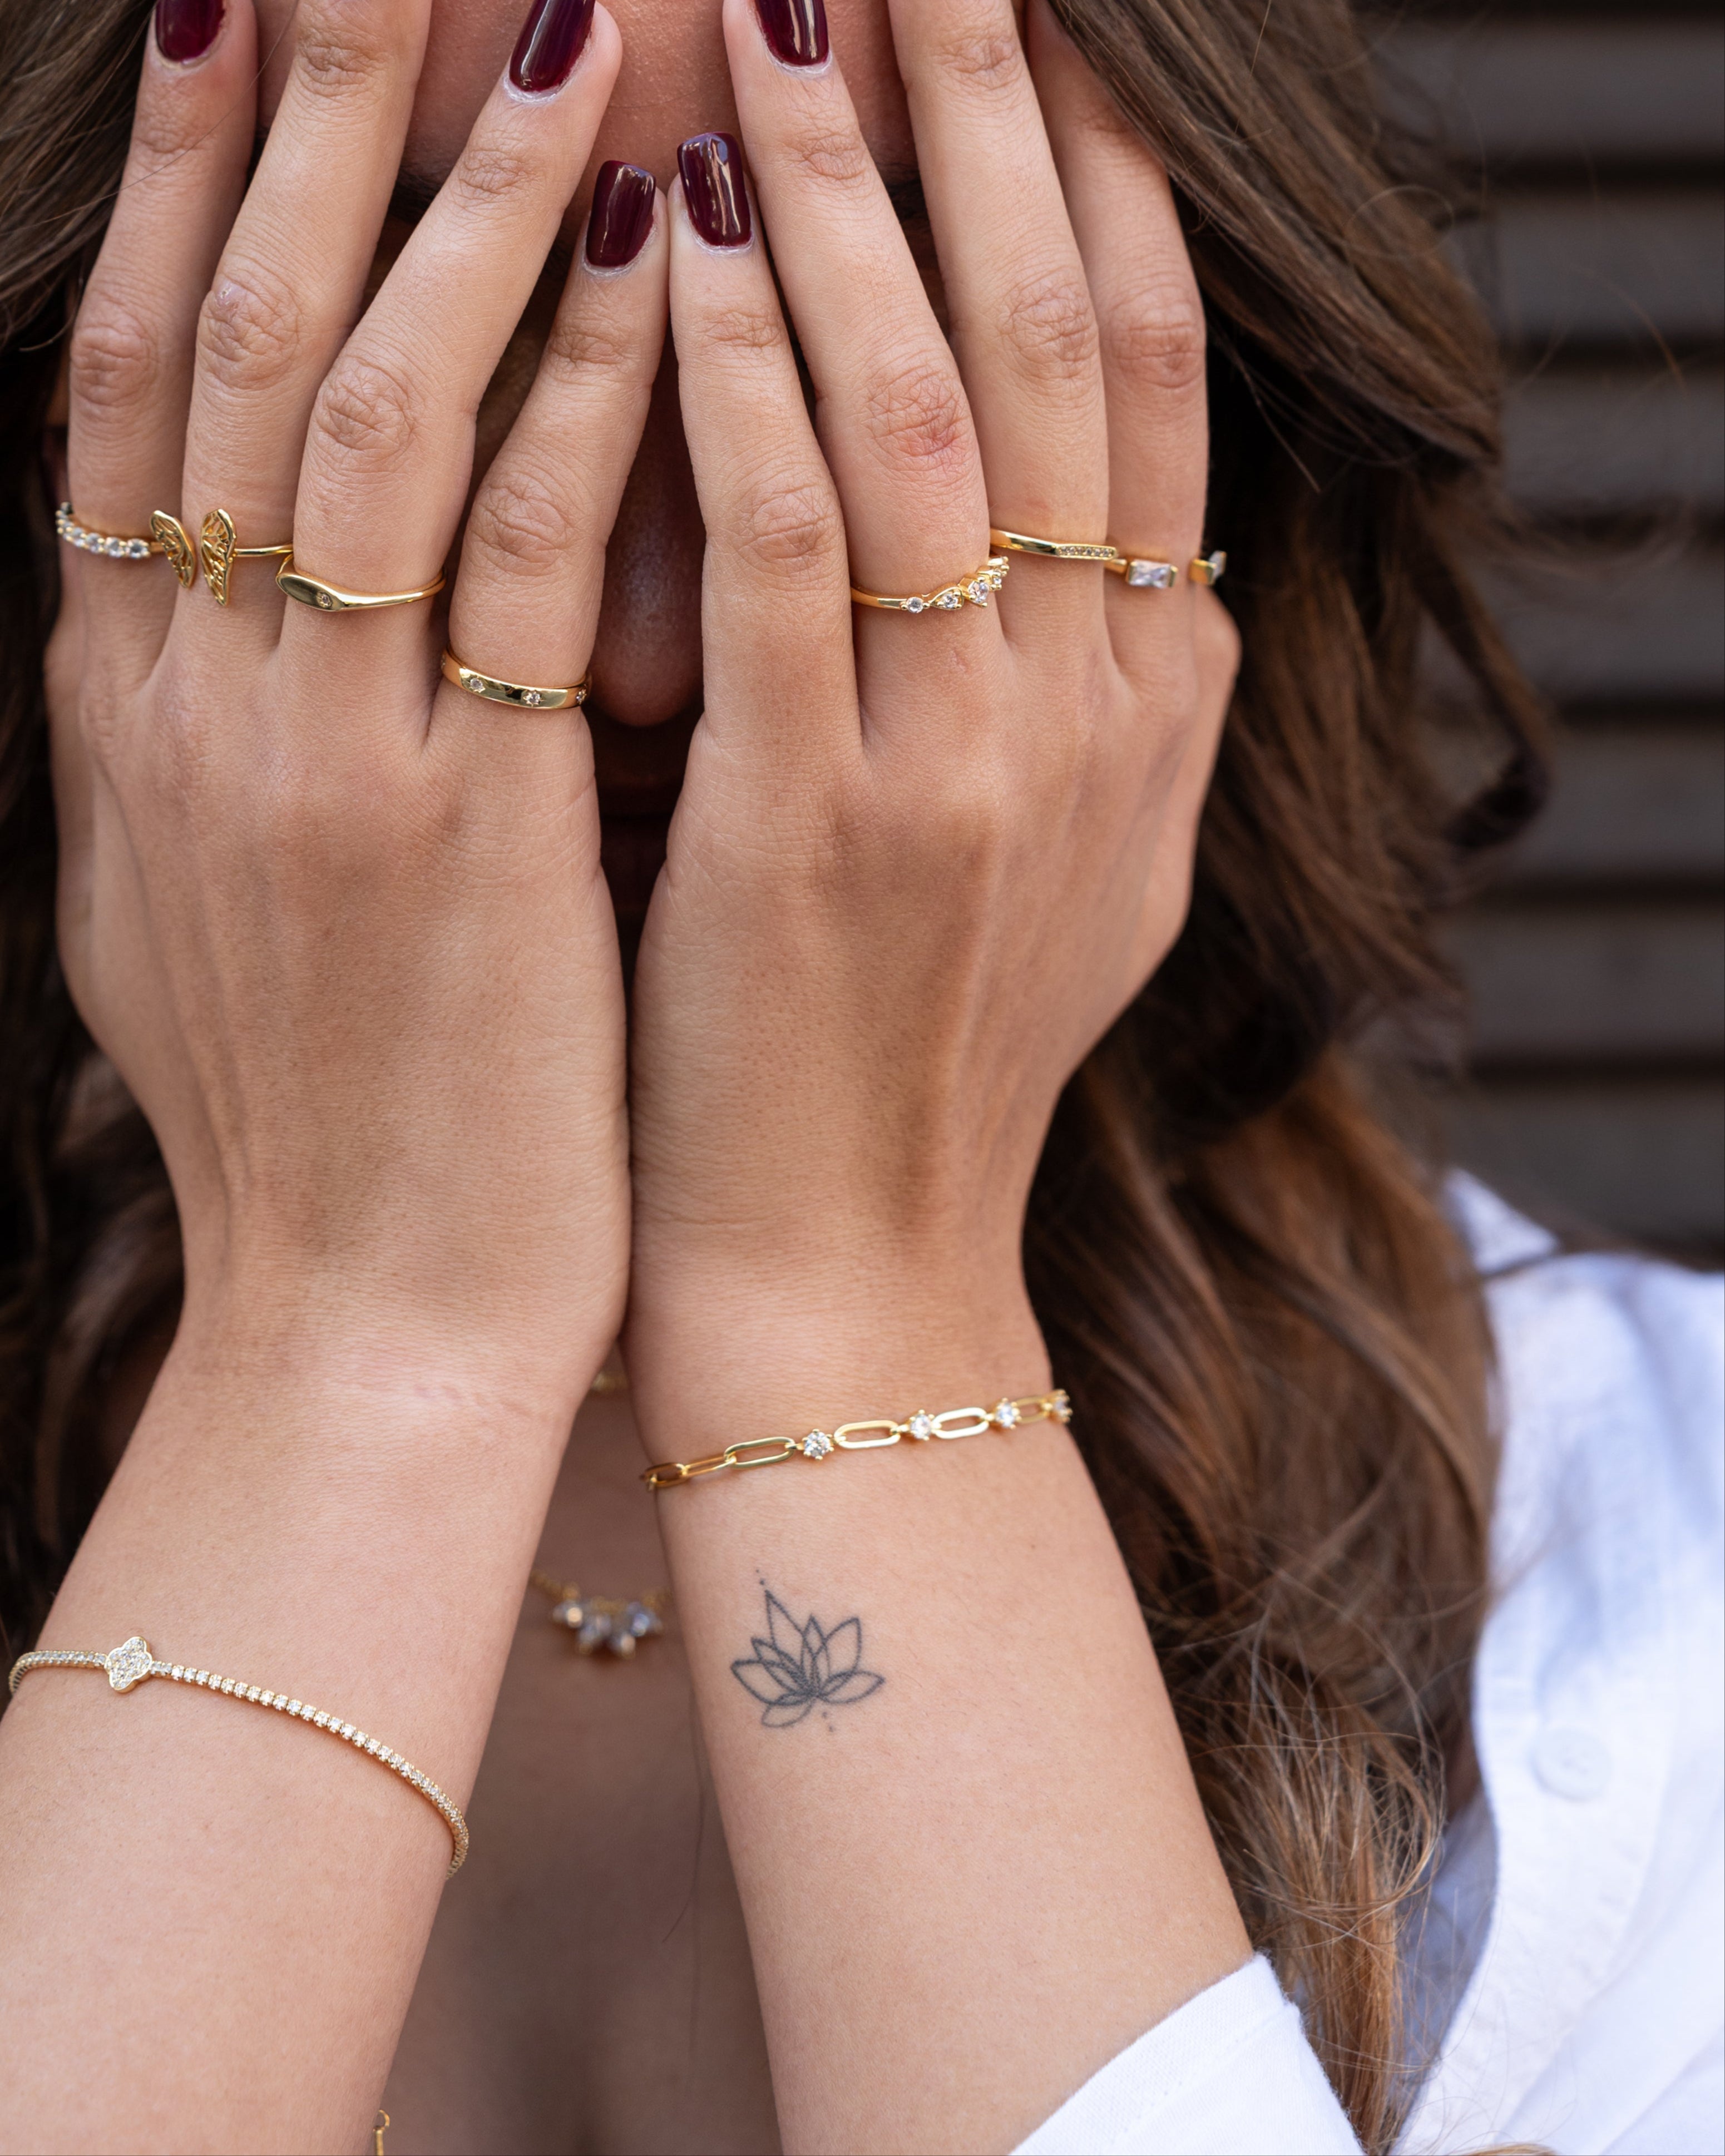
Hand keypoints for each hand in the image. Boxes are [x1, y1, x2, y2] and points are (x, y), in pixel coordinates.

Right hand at [47, 0, 664, 1408]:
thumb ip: (221, 728)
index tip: (237, 7)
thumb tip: (217, 584)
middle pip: (214, 339)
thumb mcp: (218, 897)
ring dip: (457, 201)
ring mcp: (311, 760)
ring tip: (550, 18)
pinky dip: (581, 399)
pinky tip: (655, 261)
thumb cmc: (329, 1117)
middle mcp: (193, 703)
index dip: (181, 178)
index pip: (124, 380)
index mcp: (134, 714)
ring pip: (353, 409)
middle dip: (296, 117)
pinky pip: (509, 564)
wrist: (365, 1326)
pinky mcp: (457, 835)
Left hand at [627, 0, 1237, 1390]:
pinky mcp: (817, 826)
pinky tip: (671, 238)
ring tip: (789, 12)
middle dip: (995, 115)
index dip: (1101, 171)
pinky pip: (785, 556)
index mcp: (1149, 703)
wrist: (848, 1268)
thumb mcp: (1061, 863)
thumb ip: (1085, 694)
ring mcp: (968, 769)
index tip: (1045, 21)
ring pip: (934, 415)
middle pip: (1067, 344)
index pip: (1154, 373)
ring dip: (858, 197)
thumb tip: (1109, 548)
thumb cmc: (916, 1056)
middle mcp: (1092, 710)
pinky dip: (734, 386)